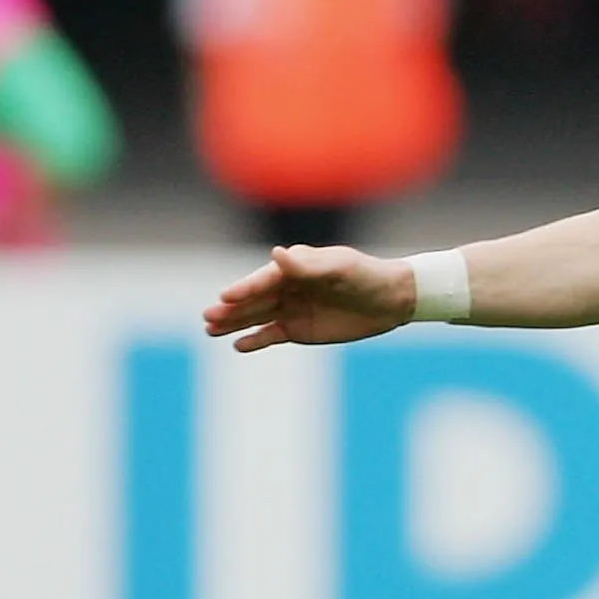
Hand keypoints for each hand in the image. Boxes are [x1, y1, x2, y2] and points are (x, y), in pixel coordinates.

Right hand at [203, 245, 415, 352]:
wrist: (391, 299)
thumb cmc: (366, 276)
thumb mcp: (340, 268)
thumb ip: (308, 265)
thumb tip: (277, 254)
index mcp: (294, 267)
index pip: (263, 280)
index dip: (245, 288)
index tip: (225, 296)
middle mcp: (287, 287)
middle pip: (254, 299)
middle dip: (230, 308)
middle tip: (207, 316)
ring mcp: (291, 309)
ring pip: (256, 317)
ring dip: (234, 323)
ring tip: (210, 329)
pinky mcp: (299, 329)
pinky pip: (271, 334)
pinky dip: (255, 340)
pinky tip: (237, 345)